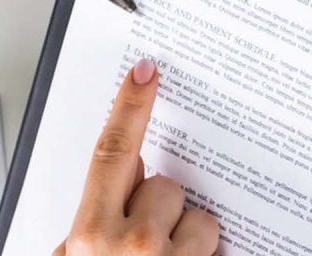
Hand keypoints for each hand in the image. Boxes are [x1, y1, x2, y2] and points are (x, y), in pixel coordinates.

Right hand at [58, 59, 220, 255]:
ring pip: (199, 219)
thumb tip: (117, 184)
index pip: (113, 153)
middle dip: (158, 211)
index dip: (130, 108)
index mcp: (91, 236)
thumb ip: (91, 222)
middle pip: (163, 186)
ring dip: (187, 242)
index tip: (144, 74)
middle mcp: (132, 247)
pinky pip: (220, 246)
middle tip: (143, 251)